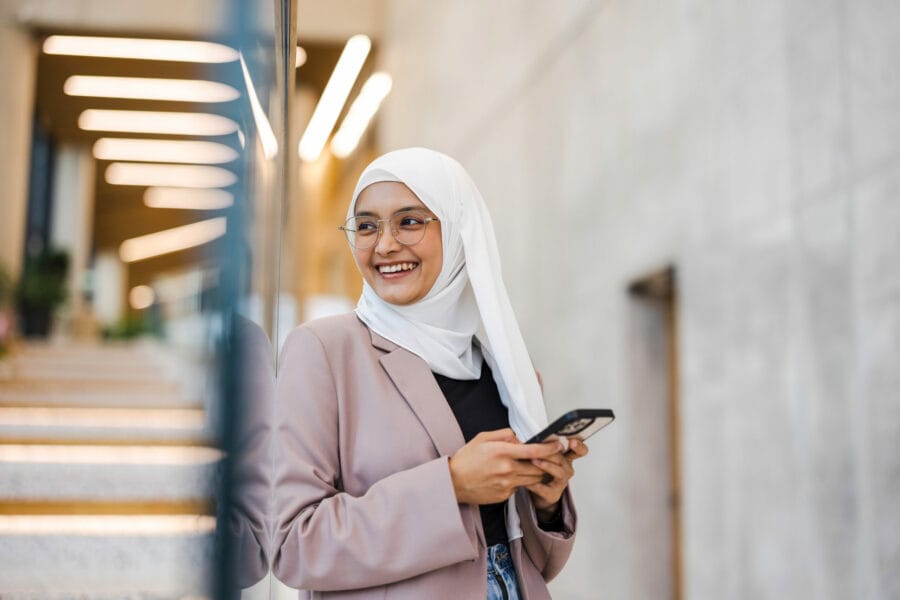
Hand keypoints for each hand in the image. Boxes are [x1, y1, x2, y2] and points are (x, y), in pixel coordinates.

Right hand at [448, 428, 562, 504]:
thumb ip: (505, 435)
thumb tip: (520, 438)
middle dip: (544, 462)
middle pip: (538, 467)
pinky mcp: (504, 495)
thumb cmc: (466, 459)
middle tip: (544, 457)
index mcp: (502, 452)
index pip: (534, 450)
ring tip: (527, 466)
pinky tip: (508, 477)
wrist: (453, 482)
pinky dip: (519, 481)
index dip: (549, 448)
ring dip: (534, 472)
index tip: (558, 445)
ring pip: (532, 479)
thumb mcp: (483, 438)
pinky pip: (519, 487)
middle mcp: (507, 469)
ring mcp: (507, 484)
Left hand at [526, 438, 588, 517]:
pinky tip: (527, 481)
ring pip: (558, 472)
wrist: (539, 492)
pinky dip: (535, 484)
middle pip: (564, 458)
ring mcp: (561, 481)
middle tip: (541, 446)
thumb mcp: (538, 453)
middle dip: (552, 452)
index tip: (572, 441)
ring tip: (534, 460)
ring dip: (546, 465)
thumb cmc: (541, 470)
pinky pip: (545, 488)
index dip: (578, 445)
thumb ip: (532, 443)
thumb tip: (514, 433)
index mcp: (565, 456)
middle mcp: (566, 468)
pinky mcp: (553, 493)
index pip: (579, 450)